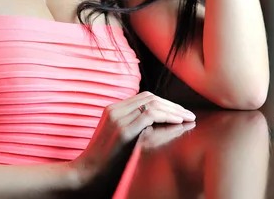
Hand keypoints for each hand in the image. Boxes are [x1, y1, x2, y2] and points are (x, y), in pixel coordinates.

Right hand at [74, 91, 195, 187]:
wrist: (84, 175)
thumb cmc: (102, 162)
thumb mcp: (115, 137)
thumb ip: (129, 126)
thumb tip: (154, 124)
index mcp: (113, 109)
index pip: (145, 97)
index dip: (165, 102)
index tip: (180, 111)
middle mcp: (115, 109)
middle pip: (150, 97)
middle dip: (172, 105)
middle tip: (189, 114)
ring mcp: (118, 119)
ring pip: (153, 103)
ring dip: (173, 110)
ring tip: (187, 118)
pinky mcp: (123, 131)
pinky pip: (150, 115)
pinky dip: (167, 116)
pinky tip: (178, 122)